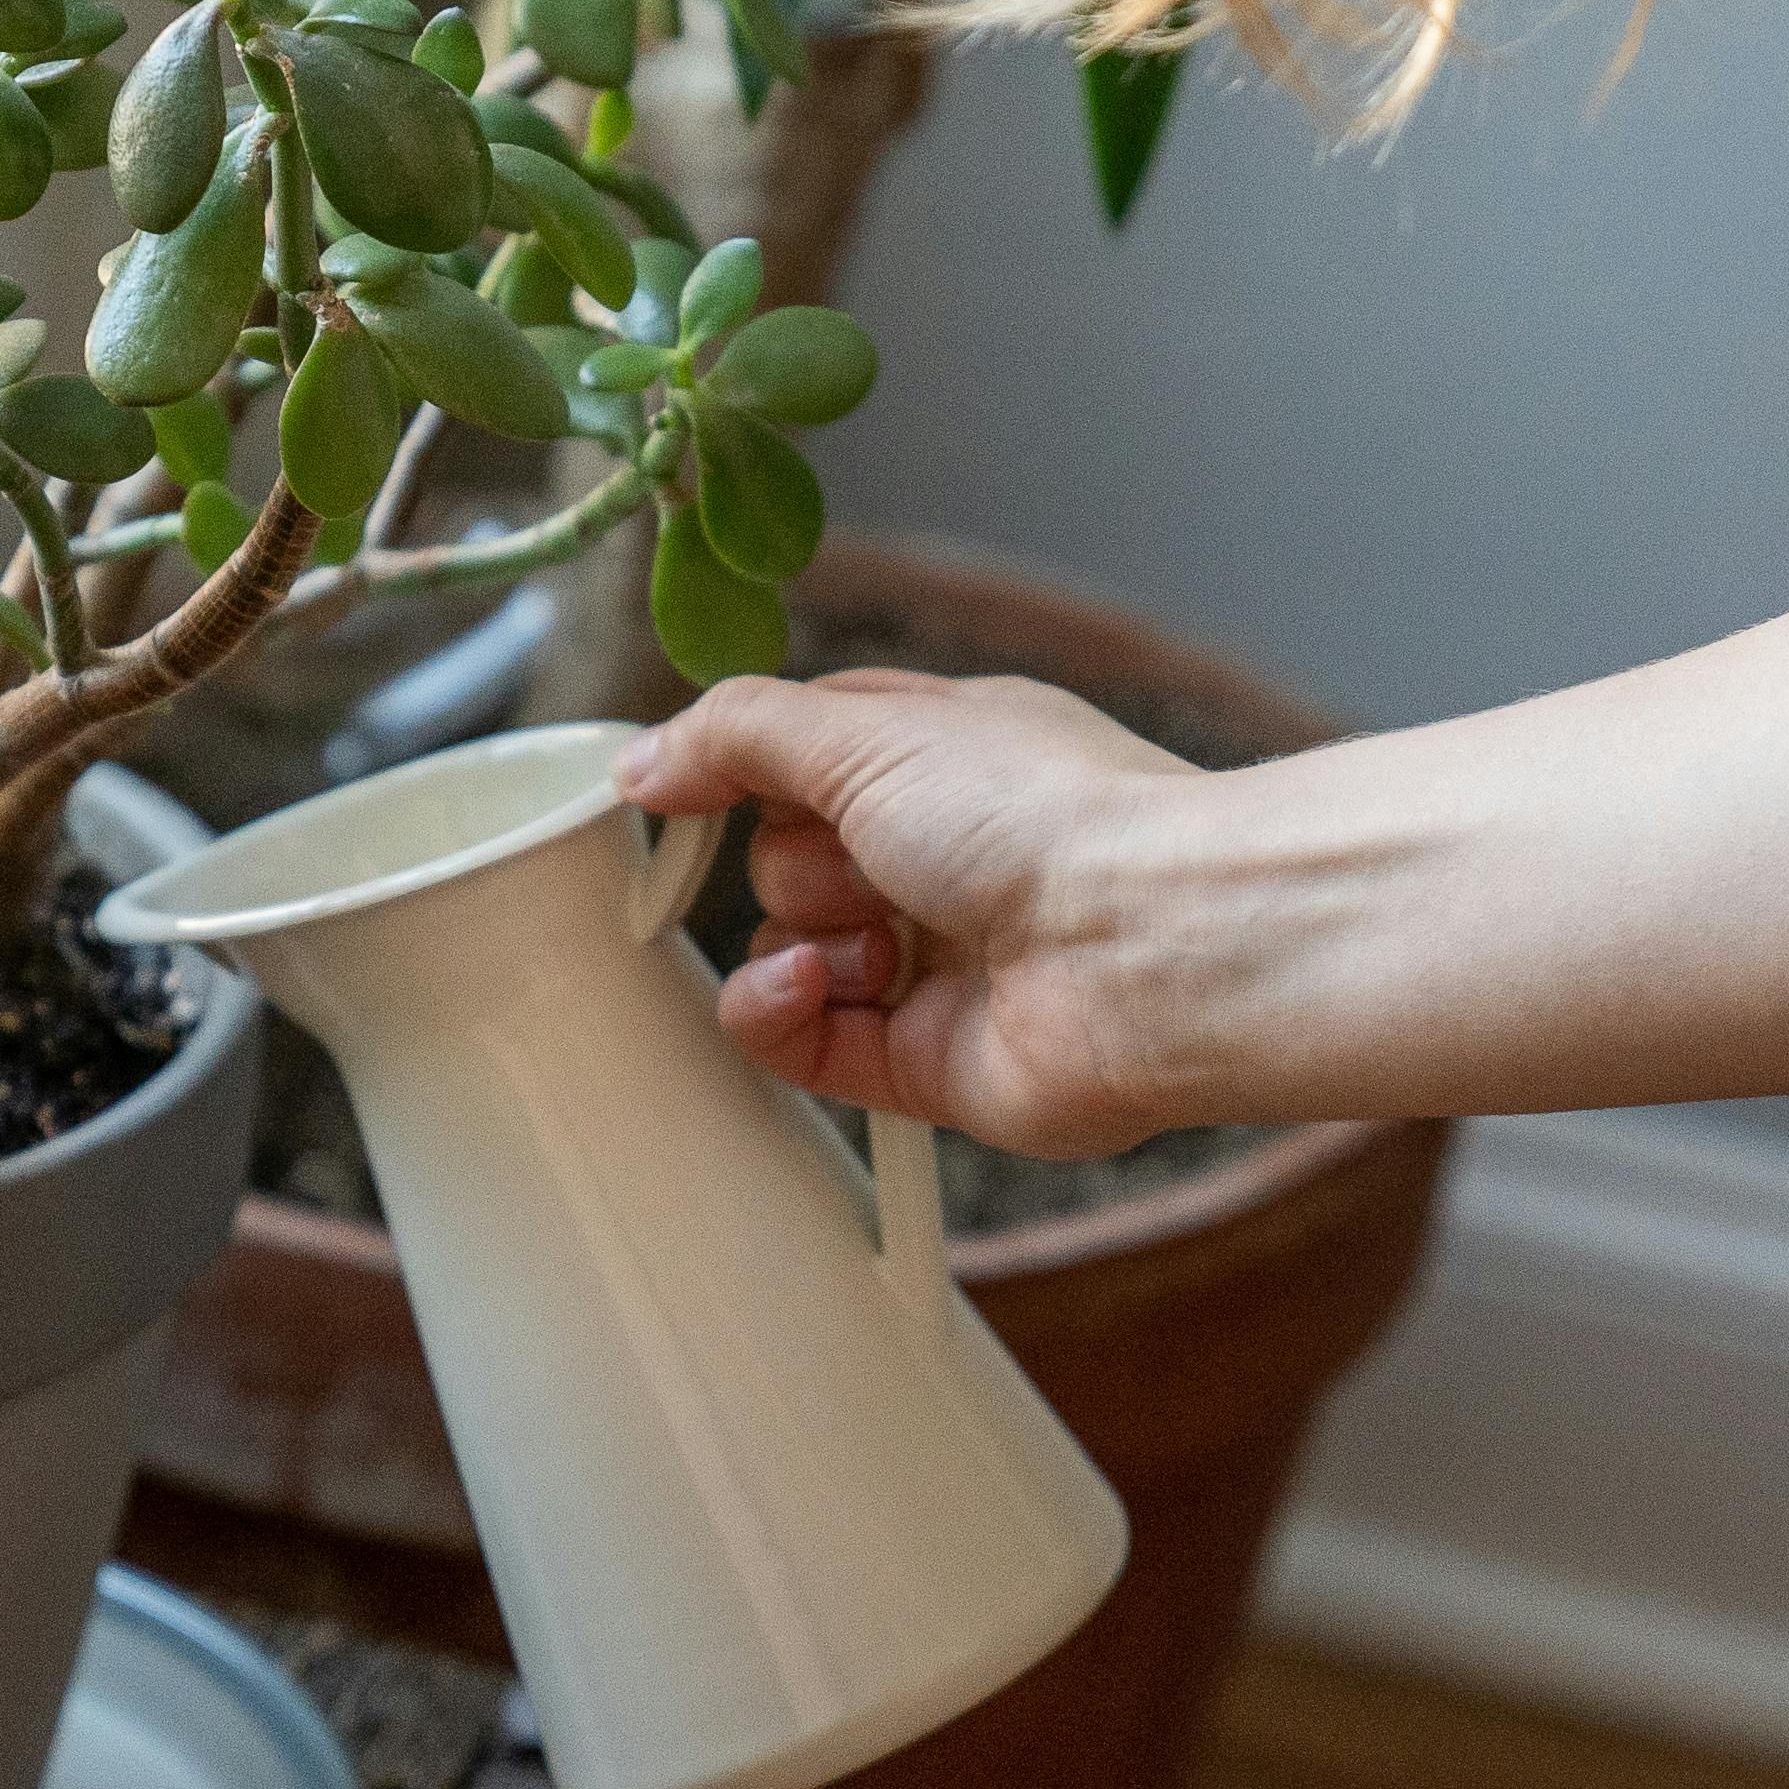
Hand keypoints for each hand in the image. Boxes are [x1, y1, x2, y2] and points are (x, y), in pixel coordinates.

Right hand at [615, 671, 1200, 1154]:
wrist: (1146, 947)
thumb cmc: (1042, 815)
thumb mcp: (866, 727)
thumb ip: (736, 735)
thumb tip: (642, 762)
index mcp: (943, 760)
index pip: (804, 754)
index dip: (742, 768)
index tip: (684, 783)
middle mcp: (940, 859)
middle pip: (782, 855)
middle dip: (799, 858)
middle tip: (864, 857)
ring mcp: (931, 963)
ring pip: (782, 946)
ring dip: (801, 935)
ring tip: (878, 939)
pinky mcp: (919, 1060)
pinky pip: (795, 1039)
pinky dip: (780, 1011)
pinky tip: (816, 986)